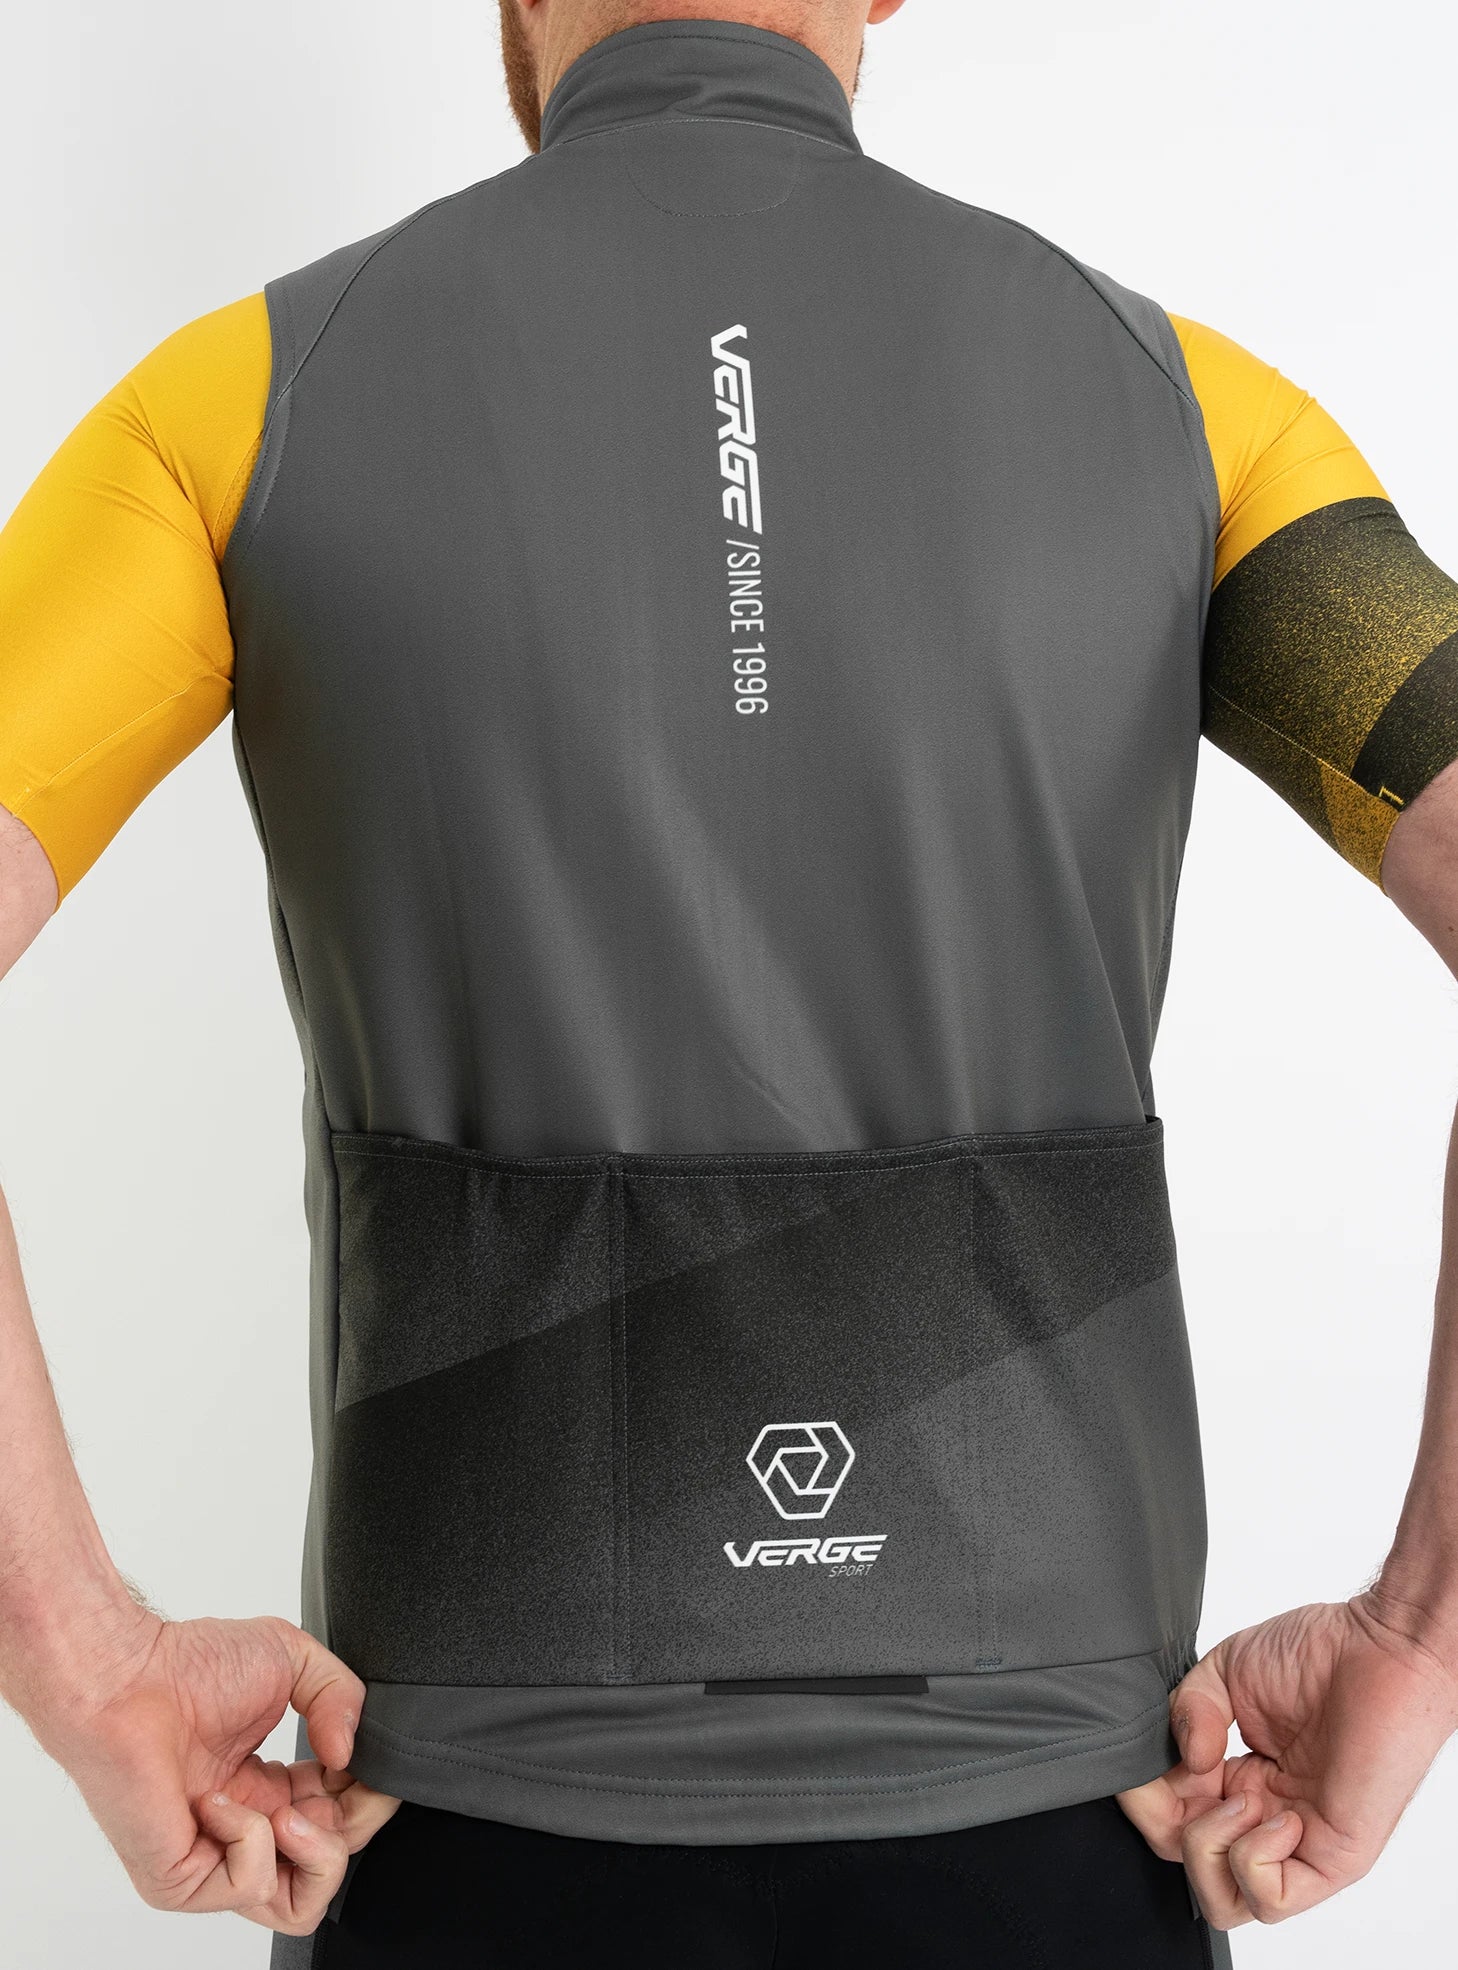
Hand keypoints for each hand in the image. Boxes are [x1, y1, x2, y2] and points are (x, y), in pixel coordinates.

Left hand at [26, 1611, 402, 1935]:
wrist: (125, 1677)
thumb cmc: (190, 1664)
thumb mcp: (294, 1658)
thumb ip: (342, 1696)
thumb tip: (351, 1756)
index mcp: (270, 1789)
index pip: (341, 1822)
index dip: (369, 1797)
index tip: (372, 1763)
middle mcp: (246, 1829)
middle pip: (330, 1869)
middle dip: (355, 1822)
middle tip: (339, 1782)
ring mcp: (214, 1860)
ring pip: (297, 1906)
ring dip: (315, 1851)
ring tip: (290, 1808)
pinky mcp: (181, 1881)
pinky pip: (247, 1885)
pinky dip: (250, 1836)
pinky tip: (220, 1798)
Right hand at [1117, 1595, 1457, 1928]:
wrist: (1383, 1648)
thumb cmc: (1320, 1652)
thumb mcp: (1224, 1670)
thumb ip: (1186, 1710)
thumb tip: (1184, 1762)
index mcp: (1235, 1780)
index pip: (1168, 1821)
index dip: (1145, 1794)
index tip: (1154, 1754)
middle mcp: (1262, 1818)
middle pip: (1185, 1867)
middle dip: (1165, 1820)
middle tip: (1190, 1773)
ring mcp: (1296, 1842)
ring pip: (1223, 1901)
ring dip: (1206, 1846)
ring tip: (1237, 1794)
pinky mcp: (1332, 1857)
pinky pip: (1271, 1899)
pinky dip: (1251, 1858)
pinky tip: (1273, 1810)